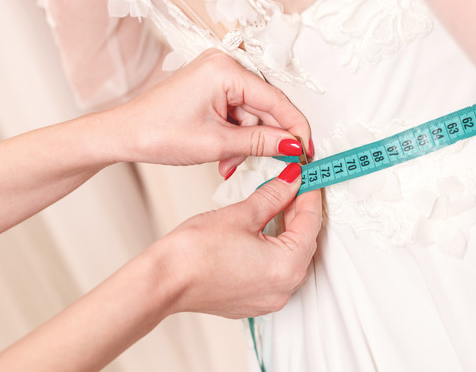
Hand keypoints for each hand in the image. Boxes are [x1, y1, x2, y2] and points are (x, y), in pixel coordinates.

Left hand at [102, 49, 311, 174]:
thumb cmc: (157, 132)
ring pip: (252, 114)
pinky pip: (238, 111)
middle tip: (255, 163)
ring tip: (225, 161)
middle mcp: (225, 64)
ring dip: (244, 142)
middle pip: (265, 107)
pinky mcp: (213, 85)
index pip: (276, 100)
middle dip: (260, 140)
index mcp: (226, 70)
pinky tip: (222, 151)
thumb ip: (260, 143)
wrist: (124, 134)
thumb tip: (293, 146)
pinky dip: (234, 135)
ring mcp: (218, 74)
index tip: (306, 150)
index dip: (295, 128)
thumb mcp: (216, 143)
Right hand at [154, 162, 321, 318]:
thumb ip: (273, 195)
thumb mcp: (242, 214)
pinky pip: (276, 271)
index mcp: (287, 266)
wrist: (164, 281)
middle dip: (299, 210)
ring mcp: (270, 298)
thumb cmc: (194, 254)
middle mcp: (284, 288)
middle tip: (292, 184)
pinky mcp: (256, 300)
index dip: (309, 193)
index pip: (311, 222)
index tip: (307, 176)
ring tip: (278, 202)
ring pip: (292, 256)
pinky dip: (276, 249)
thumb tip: (290, 181)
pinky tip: (264, 229)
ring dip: (289, 229)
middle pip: (305, 241)